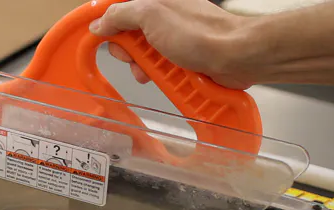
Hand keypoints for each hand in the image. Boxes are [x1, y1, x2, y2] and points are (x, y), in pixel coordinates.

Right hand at [89, 0, 252, 88]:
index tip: (98, 38)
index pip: (119, 9)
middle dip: (127, 50)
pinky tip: (161, 78)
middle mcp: (163, 16)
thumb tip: (99, 23)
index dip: (107, 24)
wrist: (235, 56)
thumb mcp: (150, 15)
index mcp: (154, 0)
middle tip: (133, 57)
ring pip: (143, 53)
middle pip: (128, 34)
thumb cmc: (200, 33)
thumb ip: (120, 15)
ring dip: (141, 66)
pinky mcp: (182, 57)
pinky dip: (157, 74)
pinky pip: (159, 67)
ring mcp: (173, 37)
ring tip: (150, 72)